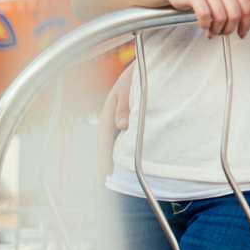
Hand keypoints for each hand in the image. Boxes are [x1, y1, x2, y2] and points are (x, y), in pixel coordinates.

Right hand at [94, 62, 133, 184]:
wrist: (149, 64)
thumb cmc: (139, 74)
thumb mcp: (130, 87)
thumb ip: (124, 105)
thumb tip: (121, 126)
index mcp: (109, 113)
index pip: (105, 141)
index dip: (103, 159)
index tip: (103, 177)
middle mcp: (114, 119)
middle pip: (107, 146)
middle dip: (103, 165)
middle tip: (100, 185)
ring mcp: (122, 121)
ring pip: (116, 144)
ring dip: (113, 160)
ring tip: (110, 179)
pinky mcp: (132, 121)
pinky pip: (126, 139)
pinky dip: (124, 151)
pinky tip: (126, 162)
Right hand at [162, 0, 249, 37]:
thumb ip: (234, 4)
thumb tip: (247, 24)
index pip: (247, 8)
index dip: (246, 25)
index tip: (241, 34)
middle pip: (235, 15)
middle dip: (229, 30)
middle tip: (222, 34)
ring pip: (221, 18)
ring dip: (216, 30)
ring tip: (211, 33)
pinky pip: (205, 16)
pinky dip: (206, 26)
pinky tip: (203, 27)